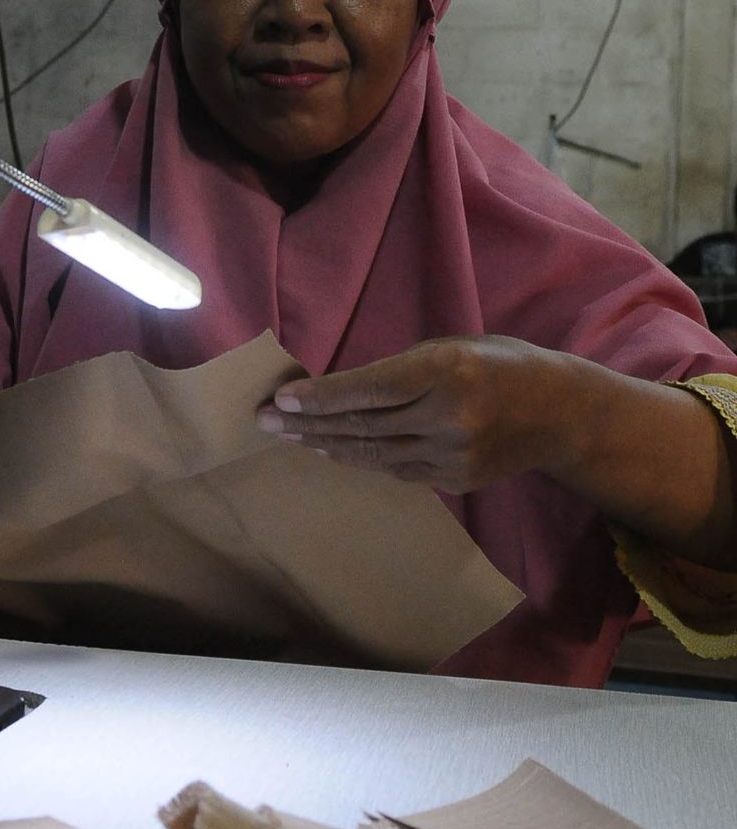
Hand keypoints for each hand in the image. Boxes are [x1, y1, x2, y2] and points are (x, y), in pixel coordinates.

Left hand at [255, 336, 569, 492]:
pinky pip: (396, 469)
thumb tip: (338, 390)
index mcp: (448, 371)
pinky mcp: (456, 481)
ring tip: (289, 436)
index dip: (320, 397)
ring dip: (326, 445)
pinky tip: (333, 450)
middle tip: (265, 421)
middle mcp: (450, 416)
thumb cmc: (499, 364)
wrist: (562, 413)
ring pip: (374, 453)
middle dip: (308, 424)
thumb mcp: (452, 347)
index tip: (281, 398)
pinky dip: (361, 458)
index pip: (369, 389)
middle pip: (364, 425)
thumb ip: (400, 369)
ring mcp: (454, 455)